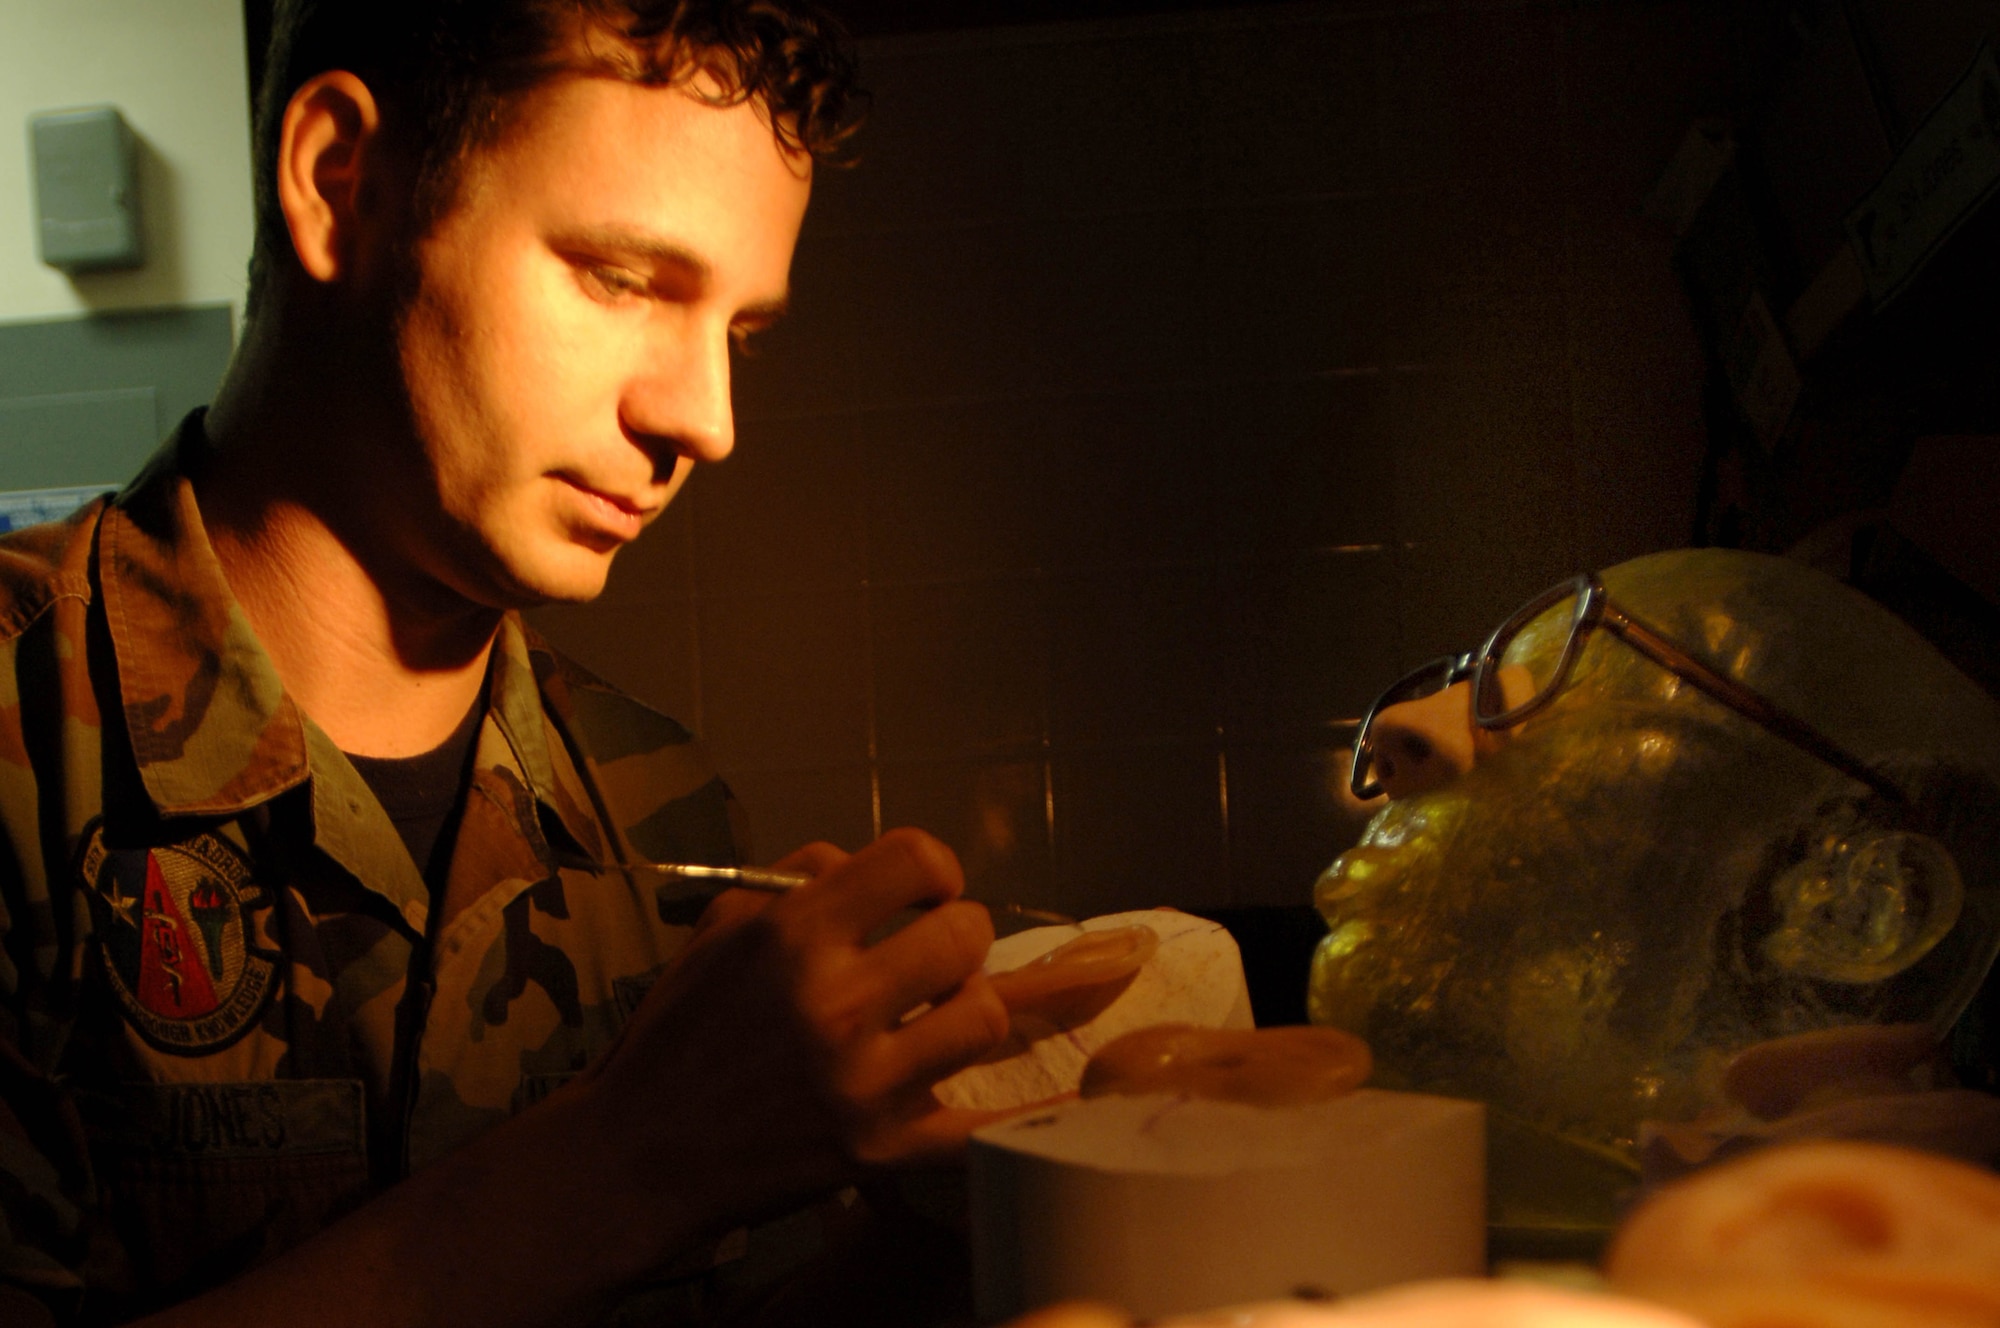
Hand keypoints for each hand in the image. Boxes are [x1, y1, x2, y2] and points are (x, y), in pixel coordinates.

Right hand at [580, 828, 1010, 1237]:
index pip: (916, 860)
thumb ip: (801, 880)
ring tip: (940, 1018)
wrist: (638, 1154)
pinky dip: (1031, 1118)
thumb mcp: (721, 929)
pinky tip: (1080, 1104)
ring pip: (985, 1015)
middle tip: (933, 960)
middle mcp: (834, 1001)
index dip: (933, 869)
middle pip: (967, 935)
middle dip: (957, 939)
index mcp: (793, 935)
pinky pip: (983, 1129)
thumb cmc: (678, 1034)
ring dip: (970, 1009)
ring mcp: (864, 1081)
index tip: (925, 891)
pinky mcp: (882, 1150)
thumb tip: (873, 867)